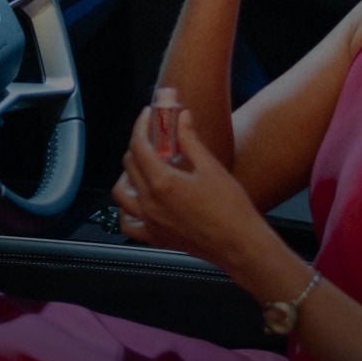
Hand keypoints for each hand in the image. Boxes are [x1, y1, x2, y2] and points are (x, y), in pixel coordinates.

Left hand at [120, 106, 267, 273]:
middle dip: (139, 145)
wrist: (240, 245)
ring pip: (121, 193)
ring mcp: (150, 222)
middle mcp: (150, 203)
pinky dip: (127, 209)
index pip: (139, 146)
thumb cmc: (231, 210)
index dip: (141, 125)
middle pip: (129, 165)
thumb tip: (182, 118)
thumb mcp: (211, 168)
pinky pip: (128, 223)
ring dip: (128, 175)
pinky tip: (138, 200)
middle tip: (154, 137)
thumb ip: (191, 140)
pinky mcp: (155, 237)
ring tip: (145, 167)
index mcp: (163, 182)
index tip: (149, 115)